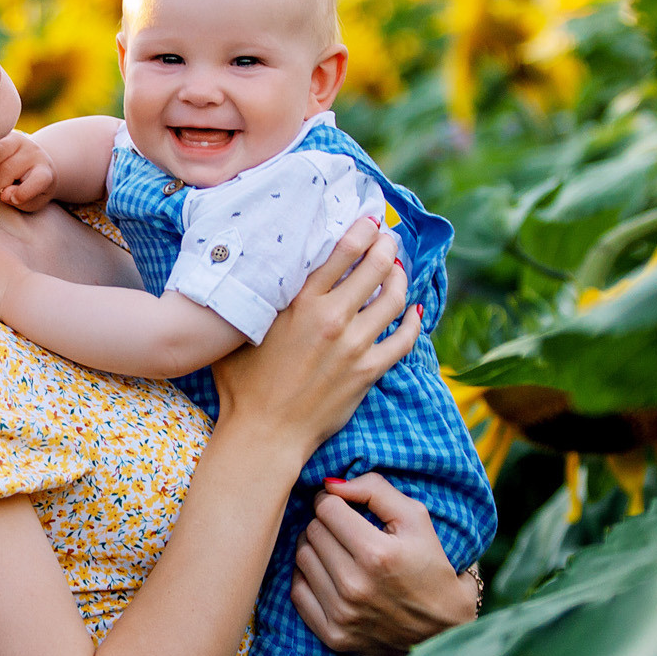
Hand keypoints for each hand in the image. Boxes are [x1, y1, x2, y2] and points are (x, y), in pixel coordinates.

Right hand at [0, 131, 56, 211]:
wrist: (34, 164)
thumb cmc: (31, 188)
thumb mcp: (32, 202)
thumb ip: (21, 201)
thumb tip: (3, 194)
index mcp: (45, 172)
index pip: (38, 180)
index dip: (25, 192)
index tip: (14, 199)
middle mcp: (34, 152)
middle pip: (8, 169)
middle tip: (2, 189)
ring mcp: (19, 140)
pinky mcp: (4, 134)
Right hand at [212, 218, 416, 462]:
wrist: (264, 433)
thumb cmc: (243, 385)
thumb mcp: (242, 330)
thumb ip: (258, 299)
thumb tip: (257, 272)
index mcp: (300, 302)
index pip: (342, 250)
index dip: (362, 229)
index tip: (370, 222)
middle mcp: (331, 318)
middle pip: (375, 266)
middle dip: (388, 246)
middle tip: (390, 240)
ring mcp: (354, 346)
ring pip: (395, 298)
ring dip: (401, 277)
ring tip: (399, 270)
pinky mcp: (368, 372)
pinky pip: (404, 339)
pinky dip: (414, 322)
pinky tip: (414, 312)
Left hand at [291, 473, 480, 655]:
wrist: (444, 630)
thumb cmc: (431, 566)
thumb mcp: (416, 518)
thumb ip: (375, 490)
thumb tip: (331, 483)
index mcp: (377, 554)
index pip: (327, 509)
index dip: (333, 500)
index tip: (343, 505)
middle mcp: (355, 586)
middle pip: (312, 531)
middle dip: (326, 522)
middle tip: (344, 527)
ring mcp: (342, 614)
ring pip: (302, 558)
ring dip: (316, 547)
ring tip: (338, 549)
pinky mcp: (333, 636)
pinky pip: (298, 592)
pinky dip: (308, 577)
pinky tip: (329, 574)